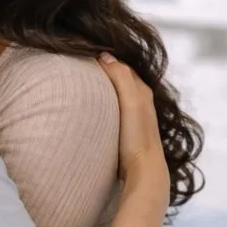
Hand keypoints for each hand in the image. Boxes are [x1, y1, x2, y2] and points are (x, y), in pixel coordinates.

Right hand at [97, 53, 168, 198]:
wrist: (144, 171)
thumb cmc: (137, 136)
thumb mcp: (131, 100)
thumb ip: (120, 76)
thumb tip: (104, 55)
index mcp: (142, 91)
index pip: (121, 66)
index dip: (106, 59)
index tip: (84, 55)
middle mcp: (141, 102)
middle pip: (121, 79)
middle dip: (105, 71)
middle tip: (82, 66)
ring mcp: (135, 118)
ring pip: (117, 95)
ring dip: (104, 88)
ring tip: (84, 84)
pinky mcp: (128, 132)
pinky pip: (115, 110)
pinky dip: (105, 103)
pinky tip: (93, 109)